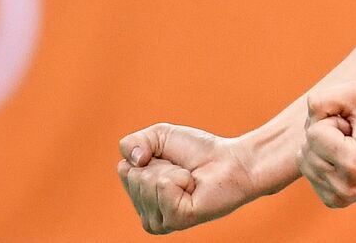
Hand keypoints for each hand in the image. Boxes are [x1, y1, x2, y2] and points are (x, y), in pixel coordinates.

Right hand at [118, 123, 258, 233]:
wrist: (231, 161)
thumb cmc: (197, 152)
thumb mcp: (159, 136)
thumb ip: (133, 143)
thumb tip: (134, 161)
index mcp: (140, 196)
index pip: (123, 169)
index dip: (147, 154)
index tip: (168, 159)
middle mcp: (146, 213)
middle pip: (133, 176)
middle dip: (160, 163)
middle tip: (181, 169)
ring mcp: (160, 220)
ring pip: (146, 181)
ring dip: (172, 171)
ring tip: (189, 178)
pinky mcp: (175, 220)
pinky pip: (164, 187)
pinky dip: (181, 178)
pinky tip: (193, 186)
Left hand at [297, 83, 355, 207]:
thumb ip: (323, 99)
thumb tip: (306, 121)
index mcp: (353, 165)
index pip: (313, 133)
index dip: (333, 121)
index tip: (355, 128)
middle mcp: (345, 188)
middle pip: (306, 148)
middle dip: (326, 134)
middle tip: (353, 136)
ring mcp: (340, 198)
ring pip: (304, 161)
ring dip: (323, 148)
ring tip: (350, 146)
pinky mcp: (335, 201)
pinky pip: (310, 172)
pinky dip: (322, 161)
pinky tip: (345, 159)